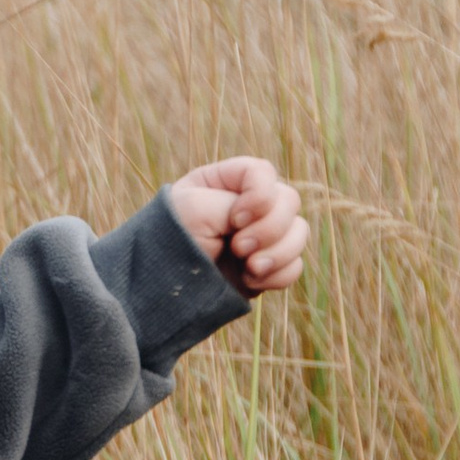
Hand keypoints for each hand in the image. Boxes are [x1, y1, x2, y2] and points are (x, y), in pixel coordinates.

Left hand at [167, 156, 308, 293]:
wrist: (160, 286)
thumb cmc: (170, 238)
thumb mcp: (196, 208)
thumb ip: (236, 203)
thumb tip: (274, 229)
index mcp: (226, 181)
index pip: (263, 173)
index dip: (260, 196)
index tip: (236, 219)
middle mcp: (248, 204)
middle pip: (289, 201)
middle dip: (269, 228)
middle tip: (238, 248)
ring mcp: (260, 235)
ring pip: (299, 233)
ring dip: (278, 253)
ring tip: (249, 268)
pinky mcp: (266, 266)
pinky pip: (294, 266)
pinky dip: (277, 275)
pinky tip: (250, 280)